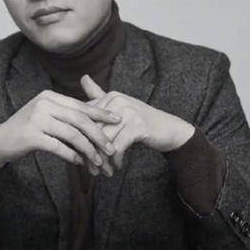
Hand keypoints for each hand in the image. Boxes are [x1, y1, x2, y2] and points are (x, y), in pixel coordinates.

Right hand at [0, 89, 121, 168]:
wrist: (0, 141)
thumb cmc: (28, 129)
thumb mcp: (46, 115)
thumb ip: (66, 114)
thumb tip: (95, 118)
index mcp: (50, 96)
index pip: (80, 106)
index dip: (100, 113)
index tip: (118, 120)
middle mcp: (43, 104)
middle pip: (79, 119)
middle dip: (98, 134)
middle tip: (111, 147)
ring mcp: (36, 119)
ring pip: (71, 134)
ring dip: (87, 149)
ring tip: (97, 160)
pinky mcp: (31, 136)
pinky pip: (58, 147)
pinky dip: (71, 155)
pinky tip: (79, 162)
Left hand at [80, 75, 195, 171]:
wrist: (168, 129)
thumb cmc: (139, 120)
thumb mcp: (119, 107)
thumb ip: (99, 94)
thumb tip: (83, 77)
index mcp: (110, 97)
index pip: (87, 120)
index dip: (81, 139)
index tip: (81, 155)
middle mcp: (118, 101)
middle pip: (94, 131)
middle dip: (90, 153)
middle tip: (90, 169)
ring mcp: (128, 112)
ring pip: (104, 141)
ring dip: (102, 160)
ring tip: (102, 171)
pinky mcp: (137, 126)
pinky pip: (118, 147)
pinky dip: (116, 159)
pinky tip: (116, 167)